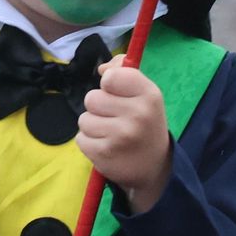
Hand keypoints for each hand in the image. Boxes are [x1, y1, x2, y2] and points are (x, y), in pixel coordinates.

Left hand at [76, 54, 171, 213]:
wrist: (155, 167)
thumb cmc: (146, 123)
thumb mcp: (145, 94)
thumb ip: (124, 72)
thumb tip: (102, 68)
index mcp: (149, 95)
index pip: (111, 77)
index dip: (109, 84)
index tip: (118, 93)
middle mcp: (137, 114)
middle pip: (92, 98)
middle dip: (98, 107)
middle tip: (115, 117)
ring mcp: (120, 136)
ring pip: (84, 119)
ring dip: (92, 125)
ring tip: (110, 133)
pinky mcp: (104, 155)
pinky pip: (80, 139)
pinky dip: (89, 142)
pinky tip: (106, 146)